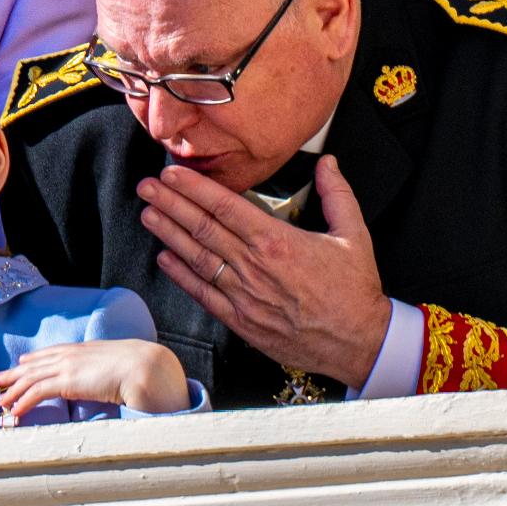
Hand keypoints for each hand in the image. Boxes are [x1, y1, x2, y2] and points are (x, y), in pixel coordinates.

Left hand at [0, 340, 188, 415]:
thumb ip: (104, 367)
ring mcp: (66, 367)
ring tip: (2, 401)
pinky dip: (24, 401)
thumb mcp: (116, 362)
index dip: (33, 359)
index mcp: (81, 349)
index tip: (21, 363)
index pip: (50, 353)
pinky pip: (37, 392)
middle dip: (14, 373)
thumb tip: (107, 375)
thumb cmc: (136, 366)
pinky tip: (16, 410)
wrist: (141, 366)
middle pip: (34, 365)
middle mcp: (69, 355)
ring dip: (14, 390)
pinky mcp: (66, 381)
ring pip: (31, 378)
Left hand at [136, 155, 388, 388]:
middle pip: (203, 228)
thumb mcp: (354, 235)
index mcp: (277, 241)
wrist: (360, 342)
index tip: (171, 174)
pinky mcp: (241, 321)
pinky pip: (203, 294)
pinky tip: (163, 258)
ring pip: (197, 258)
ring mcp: (244, 295)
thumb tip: (328, 162)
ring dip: (168, 234)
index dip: (194, 188)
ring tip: (147, 214)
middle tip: (145, 187)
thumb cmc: (355, 291)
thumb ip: (337, 194)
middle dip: (170, 204)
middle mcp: (254, 266)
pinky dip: (181, 275)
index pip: (225, 206)